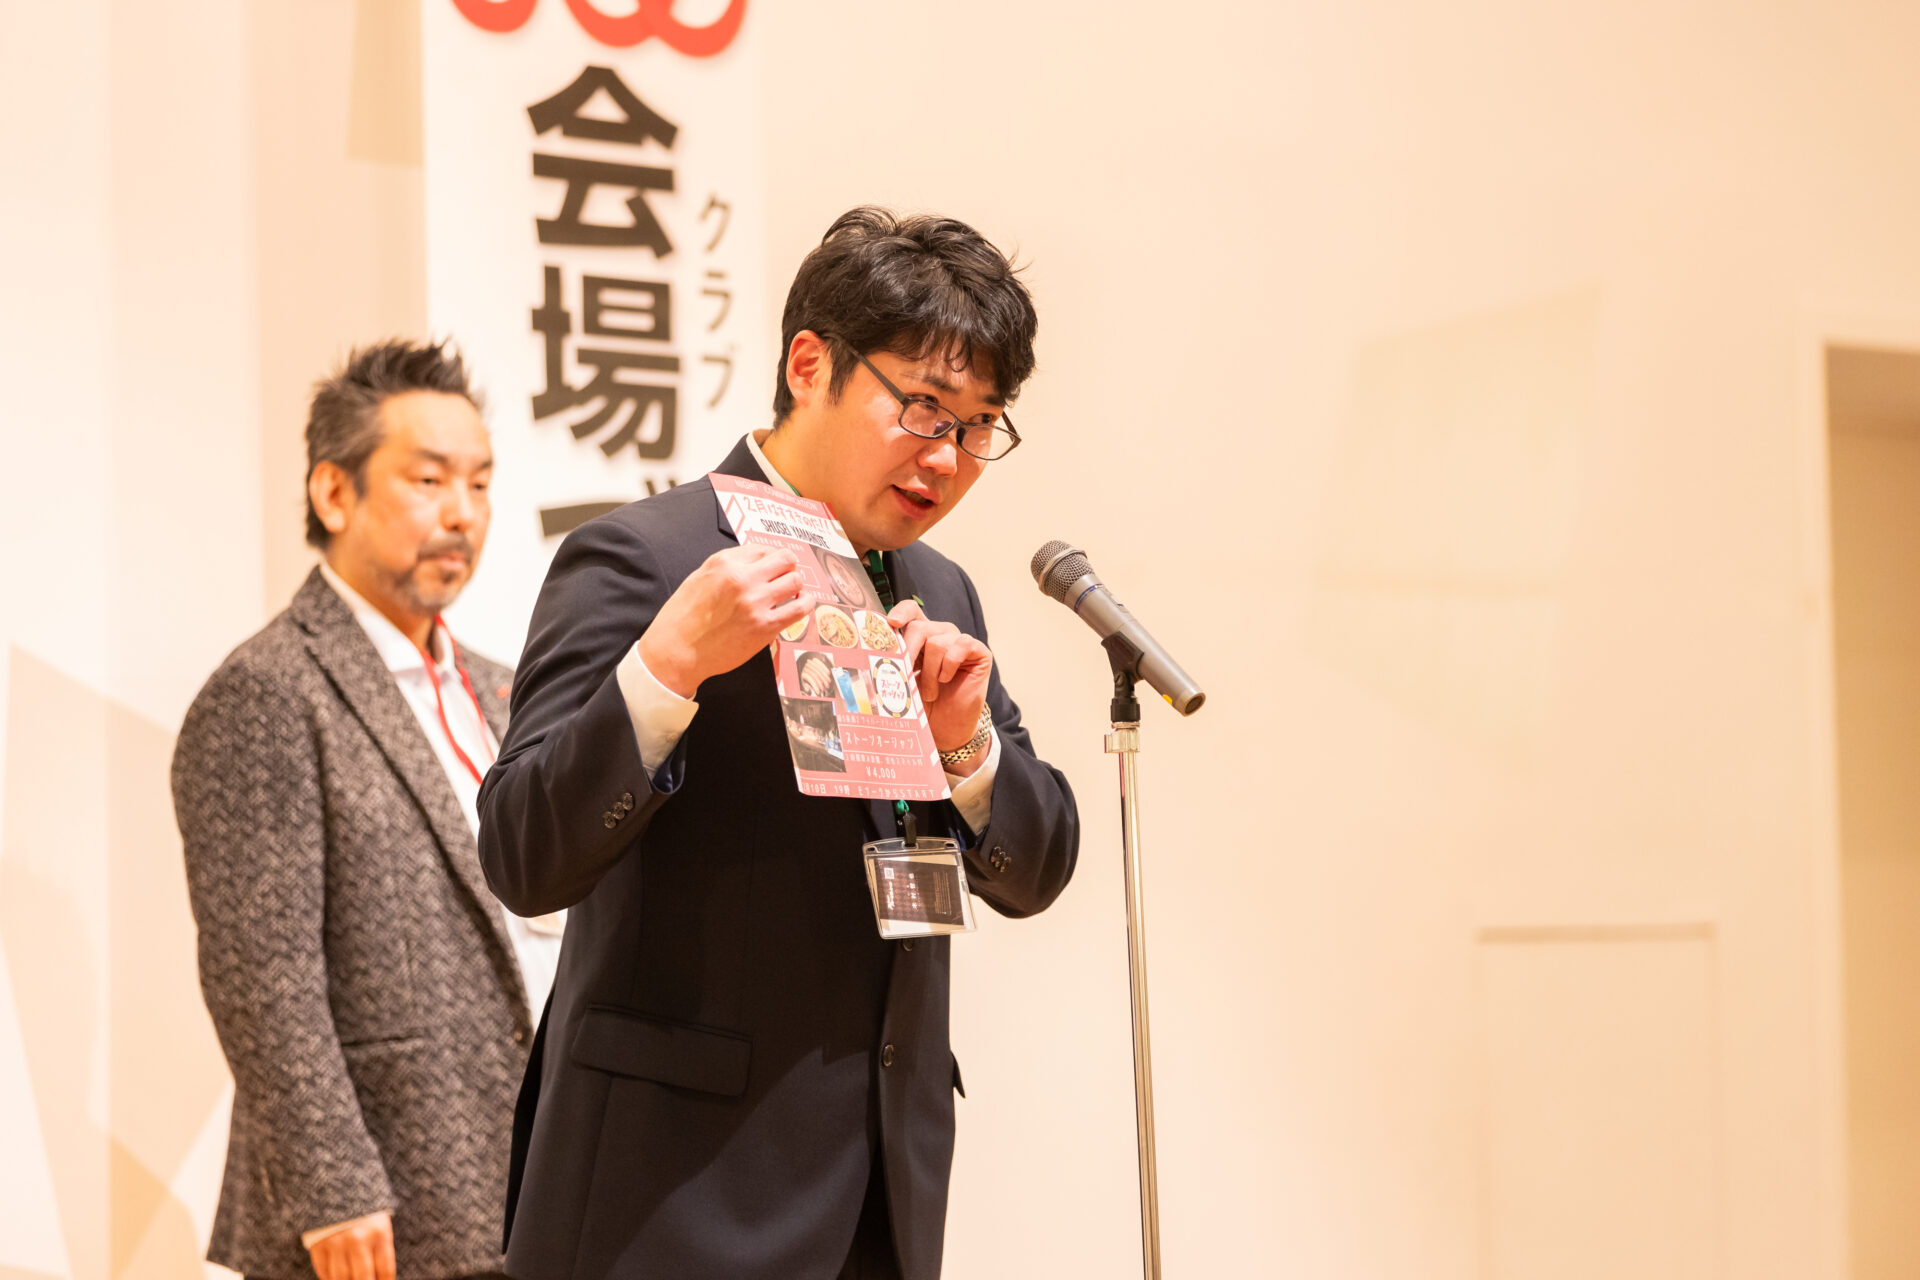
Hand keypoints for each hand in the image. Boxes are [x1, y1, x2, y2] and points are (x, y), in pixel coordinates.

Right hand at [307, 1211, 393, 1279]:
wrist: (335, 1181)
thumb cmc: (363, 1205)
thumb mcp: (379, 1220)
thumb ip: (380, 1247)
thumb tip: (379, 1276)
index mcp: (380, 1232)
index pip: (385, 1271)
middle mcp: (358, 1239)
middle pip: (363, 1279)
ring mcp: (336, 1243)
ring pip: (341, 1279)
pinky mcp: (317, 1244)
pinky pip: (323, 1271)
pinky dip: (328, 1278)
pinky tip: (334, 1277)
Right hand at [639, 545, 812, 697]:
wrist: (676, 651)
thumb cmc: (684, 617)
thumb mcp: (700, 578)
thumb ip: (728, 567)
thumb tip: (755, 563)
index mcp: (724, 563)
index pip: (763, 550)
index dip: (772, 559)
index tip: (774, 567)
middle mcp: (742, 578)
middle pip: (785, 560)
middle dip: (788, 567)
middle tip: (786, 577)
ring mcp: (755, 602)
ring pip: (795, 581)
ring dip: (796, 586)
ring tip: (792, 593)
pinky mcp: (765, 626)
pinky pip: (799, 609)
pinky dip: (805, 604)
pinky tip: (801, 604)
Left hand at [887, 600, 992, 771]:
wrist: (946, 730)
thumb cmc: (923, 706)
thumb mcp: (903, 683)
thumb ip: (893, 664)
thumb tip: (871, 655)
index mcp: (920, 638)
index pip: (912, 611)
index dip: (901, 612)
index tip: (891, 623)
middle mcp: (941, 634)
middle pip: (920, 627)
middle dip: (908, 653)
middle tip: (905, 676)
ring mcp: (960, 642)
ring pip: (937, 642)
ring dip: (929, 673)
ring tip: (930, 693)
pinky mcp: (979, 652)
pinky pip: (961, 645)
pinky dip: (949, 665)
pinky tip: (947, 680)